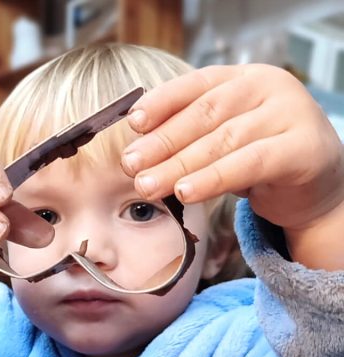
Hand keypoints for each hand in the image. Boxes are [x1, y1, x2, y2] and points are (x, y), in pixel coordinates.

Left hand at [121, 64, 343, 231]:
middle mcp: (268, 87)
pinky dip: (212, 179)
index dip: (161, 102)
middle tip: (130, 165)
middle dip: (162, 141)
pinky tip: (185, 192)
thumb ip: (189, 136)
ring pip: (222, 141)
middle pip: (205, 114)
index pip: (196, 84)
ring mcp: (290, 114)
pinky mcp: (303, 148)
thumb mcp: (221, 140)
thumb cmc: (258, 159)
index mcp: (243, 77)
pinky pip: (248, 164)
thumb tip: (136, 151)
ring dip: (178, 165)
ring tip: (147, 185)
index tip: (133, 123)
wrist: (313, 187)